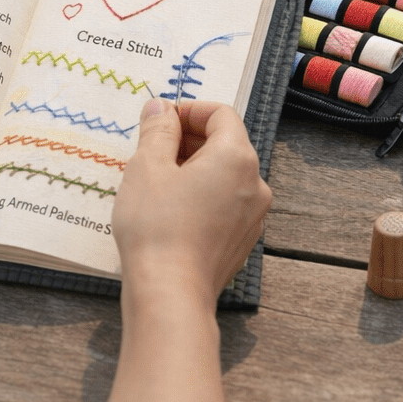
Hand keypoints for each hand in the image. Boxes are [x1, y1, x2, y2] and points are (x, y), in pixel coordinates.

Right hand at [112, 98, 270, 302]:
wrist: (170, 294)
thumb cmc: (156, 227)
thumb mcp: (146, 167)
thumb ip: (157, 130)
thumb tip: (160, 108)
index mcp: (237, 157)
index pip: (221, 114)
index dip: (189, 111)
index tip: (162, 121)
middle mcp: (256, 183)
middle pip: (226, 143)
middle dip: (190, 140)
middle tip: (153, 150)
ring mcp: (253, 215)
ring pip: (226, 175)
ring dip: (195, 168)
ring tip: (158, 182)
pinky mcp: (243, 240)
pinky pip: (226, 203)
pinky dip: (203, 195)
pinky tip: (172, 210)